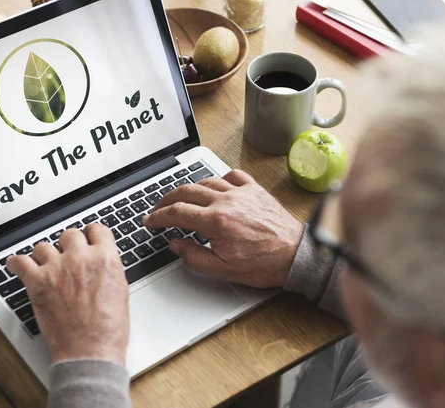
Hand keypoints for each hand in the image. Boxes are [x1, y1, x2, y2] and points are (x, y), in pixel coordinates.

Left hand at [7, 224, 129, 364]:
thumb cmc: (107, 329)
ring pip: (44, 246)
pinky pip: (20, 262)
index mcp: (105, 258)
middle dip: (69, 245)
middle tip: (67, 256)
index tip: (87, 239)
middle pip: (70, 234)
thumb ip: (108, 269)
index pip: (96, 229)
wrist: (90, 350)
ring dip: (44, 255)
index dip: (91, 235)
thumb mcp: (120, 290)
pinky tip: (17, 265)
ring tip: (44, 265)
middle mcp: (81, 258)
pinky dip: (17, 263)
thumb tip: (100, 263)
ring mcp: (58, 268)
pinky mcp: (38, 282)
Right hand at [144, 170, 303, 287]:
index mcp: (216, 221)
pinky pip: (232, 175)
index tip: (149, 220)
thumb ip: (193, 256)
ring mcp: (241, 192)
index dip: (158, 217)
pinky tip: (215, 186)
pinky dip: (219, 178)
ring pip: (206, 181)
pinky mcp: (254, 189)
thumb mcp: (222, 269)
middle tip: (158, 208)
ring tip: (180, 197)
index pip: (176, 213)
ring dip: (188, 188)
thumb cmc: (264, 263)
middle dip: (166, 199)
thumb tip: (175, 244)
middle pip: (186, 191)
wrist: (295, 255)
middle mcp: (226, 201)